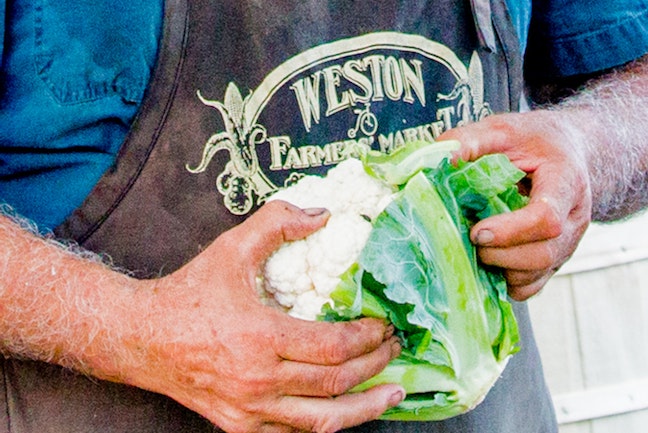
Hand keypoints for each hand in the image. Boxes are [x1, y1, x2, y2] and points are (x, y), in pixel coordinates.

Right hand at [126, 201, 403, 432]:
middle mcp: (259, 380)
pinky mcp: (240, 427)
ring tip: (392, 394)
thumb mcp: (231, 249)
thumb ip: (277, 224)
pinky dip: (326, 423)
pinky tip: (345, 409)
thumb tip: (323, 214)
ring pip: (323, 421)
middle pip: (336, 382)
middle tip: (396, 348)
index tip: (385, 325)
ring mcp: (250, 410)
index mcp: (260, 337)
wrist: (141, 338)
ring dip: (365, 408)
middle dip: (376, 366)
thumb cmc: (188, 294)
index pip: (335, 346)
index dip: (369, 337)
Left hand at [438, 111, 591, 299]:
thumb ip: (467, 141)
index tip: (477, 231)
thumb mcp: (500, 129)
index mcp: (566, 182)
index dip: (509, 231)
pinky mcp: (553, 260)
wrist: (566, 151)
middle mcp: (574, 218)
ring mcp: (567, 243)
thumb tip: (435, 162)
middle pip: (543, 254)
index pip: (547, 219)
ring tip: (474, 247)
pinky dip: (503, 281)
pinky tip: (485, 260)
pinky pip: (530, 286)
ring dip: (498, 268)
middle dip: (499, 255)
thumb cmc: (532, 140)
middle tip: (469, 238)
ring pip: (536, 275)